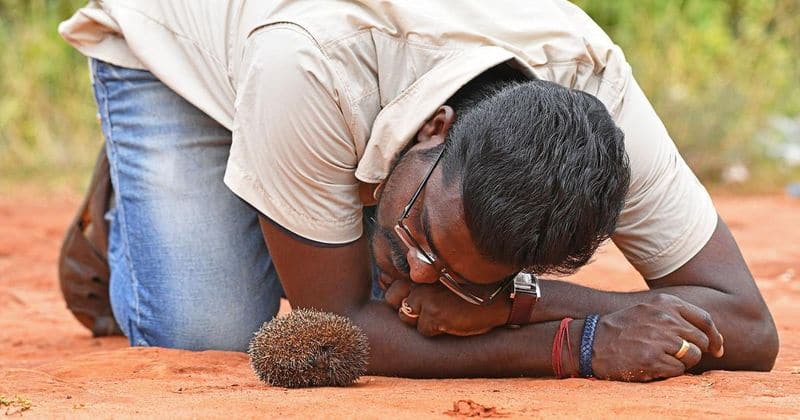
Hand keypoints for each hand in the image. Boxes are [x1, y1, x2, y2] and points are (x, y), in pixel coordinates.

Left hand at [383, 278, 510, 336]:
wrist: (501, 299)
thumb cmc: (471, 289)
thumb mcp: (443, 278)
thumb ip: (415, 280)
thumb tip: (384, 284)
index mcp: (420, 270)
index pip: (391, 287)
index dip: (400, 298)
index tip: (417, 301)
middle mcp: (419, 281)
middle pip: (393, 303)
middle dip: (408, 310)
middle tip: (431, 309)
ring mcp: (425, 297)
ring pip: (407, 318)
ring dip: (422, 321)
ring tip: (443, 314)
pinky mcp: (434, 314)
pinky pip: (423, 330)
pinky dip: (436, 330)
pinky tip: (451, 321)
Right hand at [591, 293, 724, 381]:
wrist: (592, 341)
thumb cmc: (622, 328)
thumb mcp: (648, 310)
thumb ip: (675, 316)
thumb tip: (708, 335)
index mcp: (666, 303)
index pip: (704, 320)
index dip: (715, 337)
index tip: (716, 348)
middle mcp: (665, 319)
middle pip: (701, 340)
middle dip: (695, 351)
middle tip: (679, 356)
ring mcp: (660, 339)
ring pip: (692, 356)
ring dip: (682, 362)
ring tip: (663, 359)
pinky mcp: (653, 359)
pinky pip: (678, 370)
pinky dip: (670, 372)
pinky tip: (653, 365)